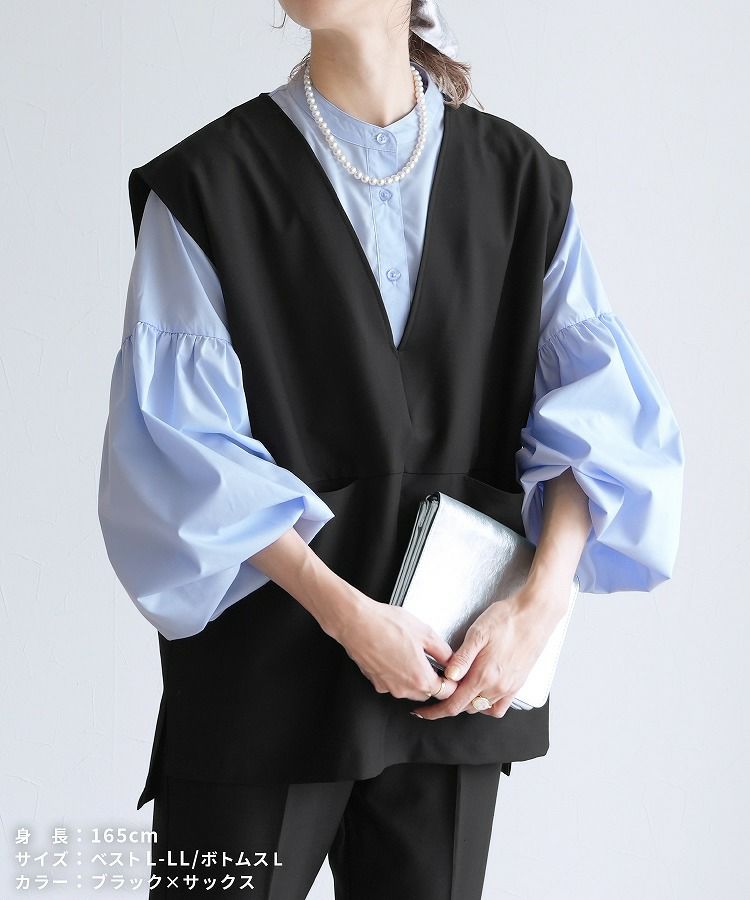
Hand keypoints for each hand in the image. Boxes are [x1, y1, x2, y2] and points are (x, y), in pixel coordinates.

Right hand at [333, 588, 459, 703]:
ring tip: (412, 654)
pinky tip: (396, 654)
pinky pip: (393, 683)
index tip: (452, 673)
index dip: (452, 682)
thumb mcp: (425, 632)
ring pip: (409, 690)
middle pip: (428, 693)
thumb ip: (443, 651)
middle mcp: (404, 689)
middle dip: (434, 681)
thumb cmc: (387, 624)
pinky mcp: (375, 681)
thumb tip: (451, 660)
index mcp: (420, 678)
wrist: (356, 622)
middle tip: (434, 662)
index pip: (446, 692)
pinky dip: (398, 674)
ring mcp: (388, 687)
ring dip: (415, 678)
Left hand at [409, 576, 570, 719]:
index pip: (454, 704)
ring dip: (466, 704)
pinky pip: (499, 707)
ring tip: (456, 690)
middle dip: (448, 705)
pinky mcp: (518, 684)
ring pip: (481, 708)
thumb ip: (462, 658)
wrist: (536, 614)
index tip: (423, 711)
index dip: (435, 711)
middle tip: (437, 694)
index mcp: (483, 675)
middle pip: (466, 707)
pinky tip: (480, 693)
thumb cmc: (507, 619)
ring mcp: (509, 687)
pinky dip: (487, 706)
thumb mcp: (478, 633)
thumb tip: (448, 677)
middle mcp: (497, 686)